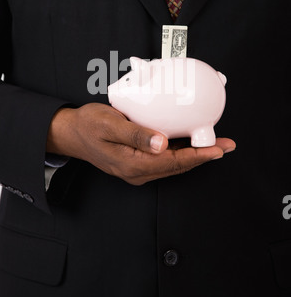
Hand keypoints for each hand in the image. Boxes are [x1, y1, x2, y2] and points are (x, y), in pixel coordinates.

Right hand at [47, 103, 235, 185]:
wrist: (71, 133)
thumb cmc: (88, 125)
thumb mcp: (110, 125)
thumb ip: (136, 135)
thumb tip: (160, 144)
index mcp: (132, 164)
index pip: (173, 162)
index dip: (199, 156)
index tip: (218, 149)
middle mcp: (137, 172)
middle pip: (178, 166)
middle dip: (204, 156)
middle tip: (226, 145)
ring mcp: (136, 170)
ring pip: (172, 165)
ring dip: (195, 156)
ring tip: (214, 145)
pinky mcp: (136, 163)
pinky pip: (164, 161)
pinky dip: (180, 153)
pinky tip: (188, 144)